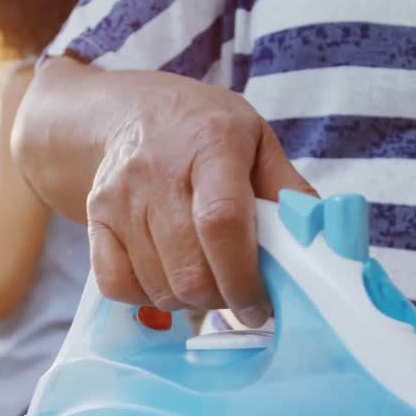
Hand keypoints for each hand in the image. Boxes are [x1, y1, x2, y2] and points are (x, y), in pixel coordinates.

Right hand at [86, 71, 314, 326]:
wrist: (130, 112)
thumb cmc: (204, 130)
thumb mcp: (257, 140)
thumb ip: (288, 191)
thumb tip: (320, 242)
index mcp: (212, 144)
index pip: (222, 221)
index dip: (243, 275)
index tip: (259, 303)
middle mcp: (159, 170)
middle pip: (189, 268)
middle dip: (222, 299)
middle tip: (238, 295)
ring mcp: (120, 197)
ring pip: (158, 286)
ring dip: (190, 301)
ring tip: (207, 280)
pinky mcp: (95, 219)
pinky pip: (118, 285)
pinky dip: (149, 297)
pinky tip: (168, 278)